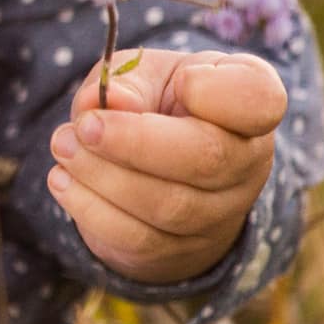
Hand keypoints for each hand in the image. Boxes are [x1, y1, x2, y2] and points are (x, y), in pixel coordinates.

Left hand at [46, 48, 284, 283]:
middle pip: (207, 159)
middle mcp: (248, 162)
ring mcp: (223, 213)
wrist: (153, 165)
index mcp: (249, 105)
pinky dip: (92, 209)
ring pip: (169, 206)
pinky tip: (63, 180)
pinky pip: (140, 239)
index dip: (219, 92)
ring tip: (63, 146)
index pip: (260, 99)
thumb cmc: (154, 103)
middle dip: (135, 142)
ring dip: (103, 176)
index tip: (183, 81)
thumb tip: (111, 100)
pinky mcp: (184, 250)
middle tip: (84, 126)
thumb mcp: (143, 74)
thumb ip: (127, 80)